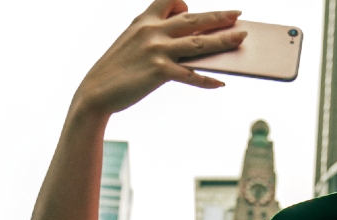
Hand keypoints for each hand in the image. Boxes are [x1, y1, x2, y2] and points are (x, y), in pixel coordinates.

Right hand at [73, 0, 244, 116]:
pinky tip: (220, 83)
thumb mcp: (130, 41)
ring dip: (223, 41)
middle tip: (238, 15)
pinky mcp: (159, 71)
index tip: (195, 9)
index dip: (185, 3)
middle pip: (194, 19)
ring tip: (241, 39)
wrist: (95, 92)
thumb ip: (152, 33)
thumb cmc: (115, 70)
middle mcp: (152, 30)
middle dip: (219, 16)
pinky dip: (207, 80)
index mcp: (144, 20)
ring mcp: (156, 50)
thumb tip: (180, 36)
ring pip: (199, 43)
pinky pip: (190, 74)